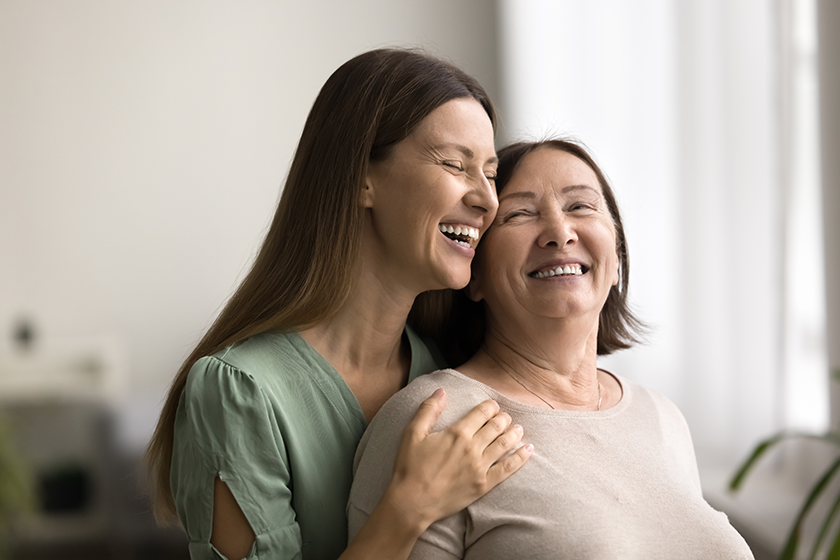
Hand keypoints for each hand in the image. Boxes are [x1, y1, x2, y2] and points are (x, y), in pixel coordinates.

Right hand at [384, 388, 532, 531]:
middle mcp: (472, 447)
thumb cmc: (409, 467)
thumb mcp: (412, 433)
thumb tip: (441, 391)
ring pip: (505, 444)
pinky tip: (528, 450)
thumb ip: (428, 410)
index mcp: (457, 432)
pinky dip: (521, 458)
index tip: (492, 405)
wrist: (412, 502)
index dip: (490, 406)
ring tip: (519, 428)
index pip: (482, 412)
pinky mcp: (484, 485)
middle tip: (505, 416)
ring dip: (514, 433)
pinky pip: (508, 469)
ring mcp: (480, 467)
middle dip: (503, 418)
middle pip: (496, 426)